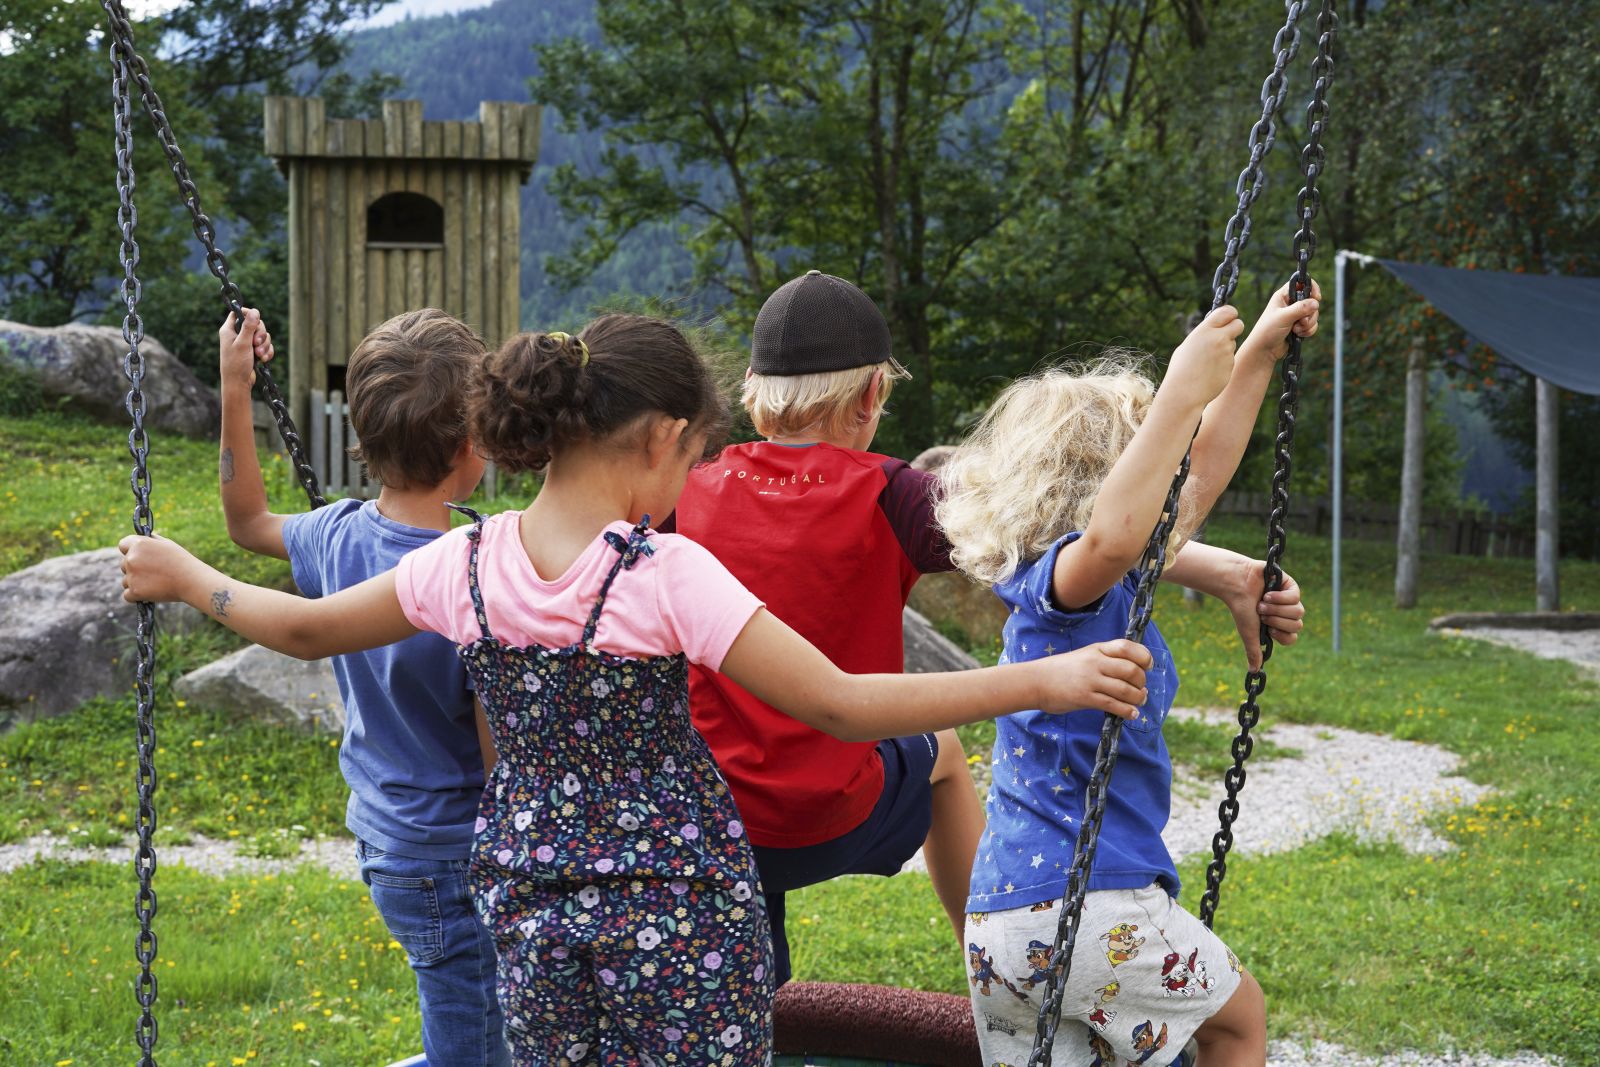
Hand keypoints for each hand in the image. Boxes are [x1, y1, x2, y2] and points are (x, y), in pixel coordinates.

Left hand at [119, 533, 201, 604]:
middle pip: (123, 564)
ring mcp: (132, 575)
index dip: (129, 550)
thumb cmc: (181, 561)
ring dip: (136, 583)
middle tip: (153, 573)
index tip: (138, 557)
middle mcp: (131, 558)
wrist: (191, 580)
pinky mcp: (135, 591)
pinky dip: (137, 596)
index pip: (122, 545)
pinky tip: (150, 593)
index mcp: (139, 544)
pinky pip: (127, 595)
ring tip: (155, 583)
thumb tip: (141, 540)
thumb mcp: (167, 544)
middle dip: (135, 569)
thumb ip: (150, 541)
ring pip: (125, 581)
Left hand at [218, 308, 273, 391]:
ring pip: (262, 335)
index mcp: (229, 330)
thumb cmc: (236, 364)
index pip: (238, 313)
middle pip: (255, 323)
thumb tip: (255, 310)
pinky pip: (266, 346)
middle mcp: (237, 335)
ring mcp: (246, 343)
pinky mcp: (254, 351)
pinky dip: (267, 352)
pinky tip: (264, 360)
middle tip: (257, 344)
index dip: (248, 314)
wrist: (238, 384)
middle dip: (260, 334)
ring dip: (264, 345)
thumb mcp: (243, 343)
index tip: (256, 320)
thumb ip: (249, 326)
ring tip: (260, 356)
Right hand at [1035, 639, 1153, 720]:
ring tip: (1139, 702)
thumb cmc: (1061, 670)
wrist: (1035, 681)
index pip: (1127, 647)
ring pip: (1125, 689)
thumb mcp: (1084, 656)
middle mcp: (1095, 662)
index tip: (1147, 666)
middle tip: (1141, 689)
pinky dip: (1127, 711)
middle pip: (1131, 670)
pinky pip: (1113, 705)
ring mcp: (1090, 680)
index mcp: (1096, 649)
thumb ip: (1104, 659)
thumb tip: (1131, 670)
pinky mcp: (1085, 698)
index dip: (1143, 656)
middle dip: (1142, 682)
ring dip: (1138, 698)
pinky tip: (1131, 714)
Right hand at [1164, 305, 1243, 408]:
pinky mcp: (1231, 366)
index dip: (1230, 314)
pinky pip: (1231, 359)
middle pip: (1239, 324)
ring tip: (1208, 361)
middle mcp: (1218, 339)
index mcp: (1205, 330)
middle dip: (1234, 328)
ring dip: (1225, 349)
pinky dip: (1223, 363)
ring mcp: (1227, 353)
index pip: (1228, 311)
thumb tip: (1214, 329)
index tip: (1227, 319)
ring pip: (1233, 344)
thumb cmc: (1181, 369)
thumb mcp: (1188, 345)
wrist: (1184, 392)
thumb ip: (1204, 334)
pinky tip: (1210, 371)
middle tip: (1225, 336)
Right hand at [1223, 560, 1305, 670]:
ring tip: (1263, 602)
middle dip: (1277, 620)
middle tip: (1262, 613)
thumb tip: (1254, 672)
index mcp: (1278, 625)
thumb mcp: (1249, 633)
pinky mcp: (1290, 585)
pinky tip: (1267, 593)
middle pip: (1297, 625)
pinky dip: (1280, 597)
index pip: (1292, 638)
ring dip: (1277, 608)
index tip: (1269, 630)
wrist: (1235, 585)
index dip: (1282, 635)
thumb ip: (1254, 651)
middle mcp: (1286, 613)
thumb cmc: (1241, 609)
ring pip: (1298, 611)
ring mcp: (1290, 599)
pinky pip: (1296, 596)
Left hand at [1241, 280, 1319, 362]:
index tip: (1317, 297)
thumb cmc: (1267, 331)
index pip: (1301, 283)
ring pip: (1313, 314)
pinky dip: (1308, 331)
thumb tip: (1316, 302)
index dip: (1312, 288)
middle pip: (1311, 301)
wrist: (1264, 350)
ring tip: (1295, 330)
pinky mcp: (1299, 326)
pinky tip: (1298, 335)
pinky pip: (1312, 325)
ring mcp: (1296, 315)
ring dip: (1308, 324)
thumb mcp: (1283, 317)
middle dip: (1309, 313)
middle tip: (1300, 321)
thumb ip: (1300, 308)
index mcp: (1283, 296)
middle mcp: (1290, 304)